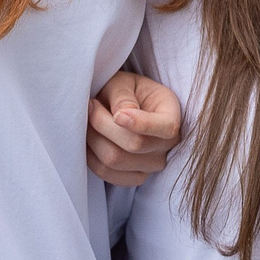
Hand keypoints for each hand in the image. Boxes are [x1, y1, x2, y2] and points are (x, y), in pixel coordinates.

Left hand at [88, 71, 182, 186]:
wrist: (121, 108)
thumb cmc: (125, 91)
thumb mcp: (124, 82)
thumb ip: (122, 95)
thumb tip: (121, 114)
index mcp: (172, 115)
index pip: (165, 128)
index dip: (140, 123)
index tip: (117, 114)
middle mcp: (168, 145)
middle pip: (134, 145)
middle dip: (103, 124)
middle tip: (90, 105)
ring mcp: (153, 165)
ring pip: (115, 160)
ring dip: (93, 139)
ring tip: (86, 121)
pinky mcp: (135, 177)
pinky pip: (107, 174)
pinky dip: (91, 157)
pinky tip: (89, 140)